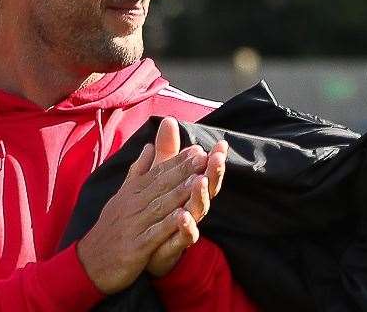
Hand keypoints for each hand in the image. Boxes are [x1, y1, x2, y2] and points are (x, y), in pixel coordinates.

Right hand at [76, 120, 208, 294]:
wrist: (90, 262)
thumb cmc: (110, 227)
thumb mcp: (122, 194)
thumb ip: (139, 171)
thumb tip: (149, 145)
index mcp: (133, 191)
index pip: (158, 172)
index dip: (178, 161)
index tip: (197, 149)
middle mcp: (134, 204)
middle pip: (161, 185)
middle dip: (183, 170)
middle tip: (203, 157)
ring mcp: (135, 225)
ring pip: (161, 205)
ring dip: (180, 192)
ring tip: (199, 179)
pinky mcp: (137, 247)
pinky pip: (155, 233)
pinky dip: (169, 224)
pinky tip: (184, 216)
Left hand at [146, 118, 227, 277]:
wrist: (145, 246)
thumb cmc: (159, 207)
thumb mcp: (161, 175)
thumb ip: (166, 150)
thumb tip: (169, 120)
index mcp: (189, 189)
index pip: (205, 170)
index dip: (214, 158)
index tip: (221, 143)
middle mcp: (192, 206)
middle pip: (208, 187)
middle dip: (213, 172)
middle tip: (217, 157)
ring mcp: (187, 224)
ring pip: (198, 209)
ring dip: (200, 196)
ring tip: (200, 181)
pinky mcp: (176, 243)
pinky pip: (184, 235)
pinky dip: (185, 226)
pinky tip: (182, 215)